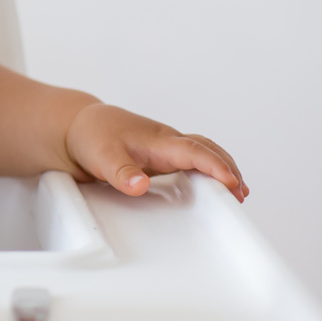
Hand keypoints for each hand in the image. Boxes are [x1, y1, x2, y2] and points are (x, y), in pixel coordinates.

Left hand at [65, 103, 246, 201]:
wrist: (81, 126)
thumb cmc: (93, 137)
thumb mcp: (102, 156)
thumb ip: (120, 172)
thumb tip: (139, 186)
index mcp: (158, 140)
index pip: (193, 151)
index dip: (214, 166)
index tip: (232, 183)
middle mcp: (167, 142)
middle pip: (207, 149)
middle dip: (227, 168)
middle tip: (241, 194)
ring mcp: (167, 149)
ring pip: (203, 152)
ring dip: (222, 168)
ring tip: (238, 193)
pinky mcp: (163, 157)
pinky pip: (194, 160)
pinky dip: (210, 169)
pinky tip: (215, 186)